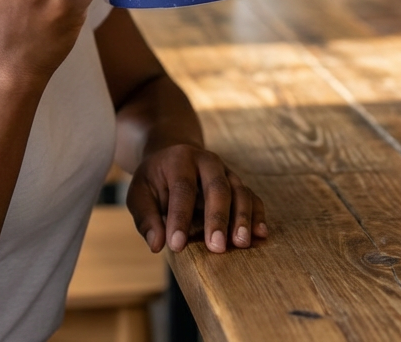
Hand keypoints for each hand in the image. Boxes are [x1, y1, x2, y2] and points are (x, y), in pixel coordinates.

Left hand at [127, 143, 266, 253]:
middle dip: (217, 218)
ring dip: (242, 218)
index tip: (176, 245)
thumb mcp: (140, 193)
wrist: (173, 153)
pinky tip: (260, 235)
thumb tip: (156, 244)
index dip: (180, 217)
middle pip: (217, 187)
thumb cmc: (155, 180)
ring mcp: (226, 172)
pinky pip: (252, 197)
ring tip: (241, 243)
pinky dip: (257, 215)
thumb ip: (146, 217)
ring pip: (239, 191)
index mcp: (179, 160)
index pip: (182, 189)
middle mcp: (206, 161)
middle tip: (216, 247)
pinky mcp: (238, 184)